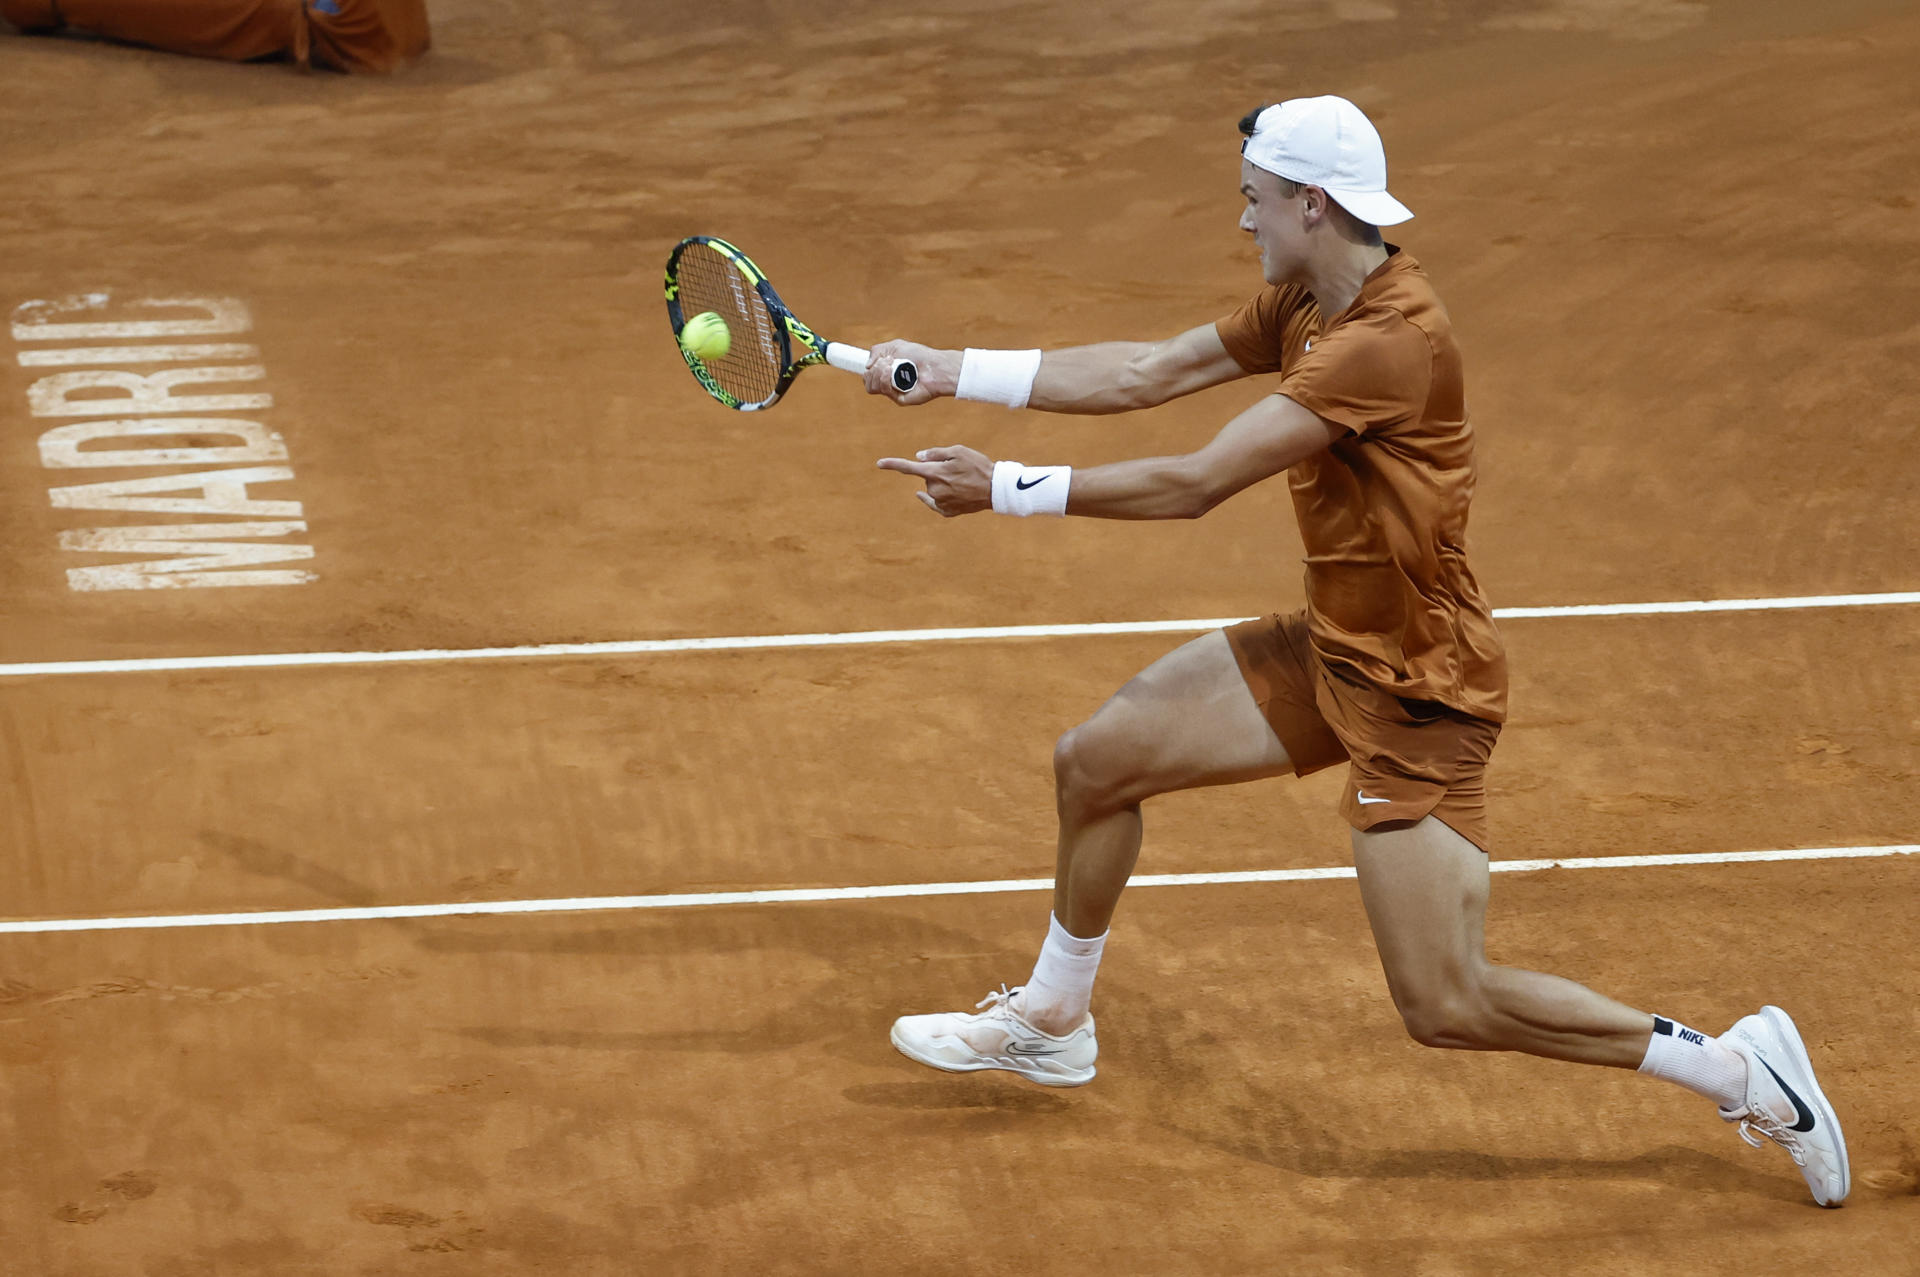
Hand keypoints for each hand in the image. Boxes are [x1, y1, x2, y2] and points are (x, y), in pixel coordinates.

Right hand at [864, 341, 958, 404]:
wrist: (934, 366)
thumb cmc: (919, 355)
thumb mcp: (895, 346)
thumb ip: (877, 351)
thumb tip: (867, 366)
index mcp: (887, 372)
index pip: (869, 376)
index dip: (867, 371)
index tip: (869, 365)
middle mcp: (889, 383)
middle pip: (867, 381)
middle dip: (873, 369)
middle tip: (888, 361)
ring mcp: (893, 392)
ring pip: (871, 386)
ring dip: (878, 372)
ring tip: (892, 365)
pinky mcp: (899, 399)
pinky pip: (883, 390)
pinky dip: (884, 378)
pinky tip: (893, 371)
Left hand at [875, 445, 991, 515]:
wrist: (995, 489)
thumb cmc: (978, 466)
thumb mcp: (958, 451)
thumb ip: (936, 453)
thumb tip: (918, 457)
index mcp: (935, 472)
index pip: (908, 467)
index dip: (893, 464)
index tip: (879, 463)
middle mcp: (934, 489)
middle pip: (927, 477)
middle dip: (937, 472)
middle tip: (959, 470)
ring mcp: (940, 502)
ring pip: (934, 489)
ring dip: (943, 484)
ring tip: (963, 482)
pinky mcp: (947, 512)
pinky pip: (938, 503)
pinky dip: (943, 497)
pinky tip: (955, 494)